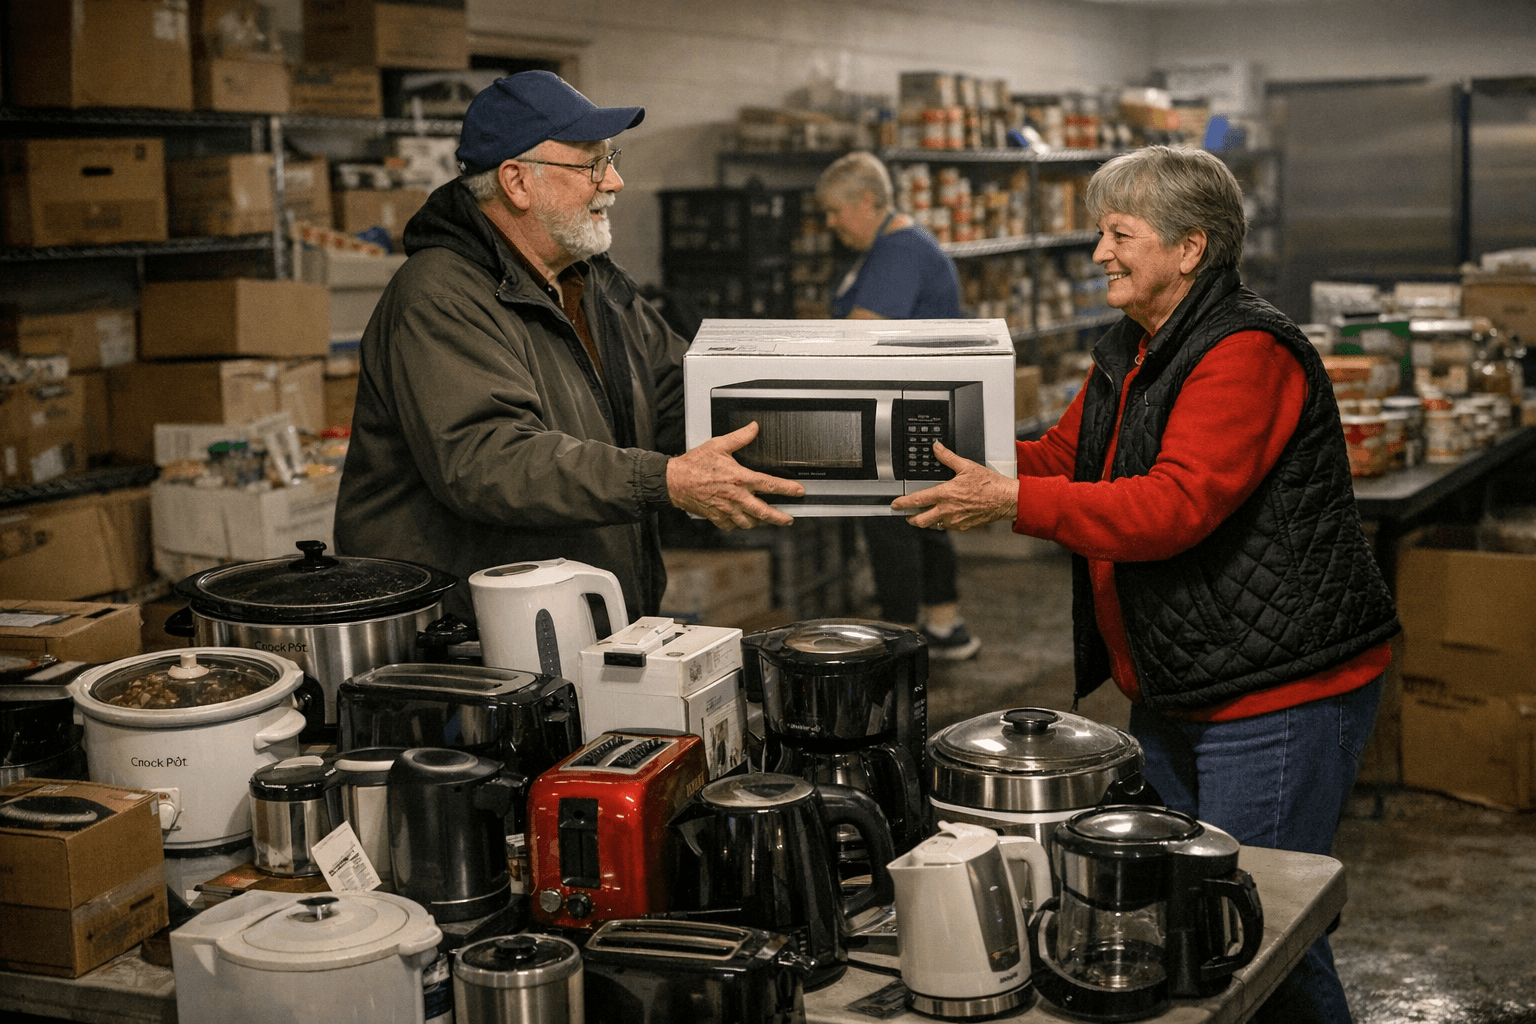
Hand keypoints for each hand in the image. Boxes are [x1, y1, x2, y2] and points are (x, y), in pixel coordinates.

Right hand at [667, 422, 805, 530]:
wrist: (674, 481)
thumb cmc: (694, 464)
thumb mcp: (719, 445)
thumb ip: (740, 437)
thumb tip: (754, 428)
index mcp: (739, 478)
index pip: (770, 485)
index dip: (787, 489)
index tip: (799, 492)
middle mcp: (735, 496)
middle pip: (764, 512)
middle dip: (779, 518)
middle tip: (788, 519)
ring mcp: (726, 509)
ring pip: (749, 522)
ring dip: (760, 522)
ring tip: (766, 520)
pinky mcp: (716, 517)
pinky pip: (731, 526)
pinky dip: (738, 525)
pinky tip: (742, 520)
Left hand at [890, 441, 1017, 531]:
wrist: (1006, 500)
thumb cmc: (989, 484)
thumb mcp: (967, 466)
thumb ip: (948, 458)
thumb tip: (937, 448)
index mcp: (946, 494)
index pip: (917, 500)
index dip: (903, 503)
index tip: (895, 505)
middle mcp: (948, 510)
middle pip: (920, 521)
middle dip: (911, 518)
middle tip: (908, 514)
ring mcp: (955, 521)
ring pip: (933, 525)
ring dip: (927, 520)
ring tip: (926, 514)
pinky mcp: (963, 527)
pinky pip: (947, 527)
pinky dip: (943, 522)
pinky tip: (945, 515)